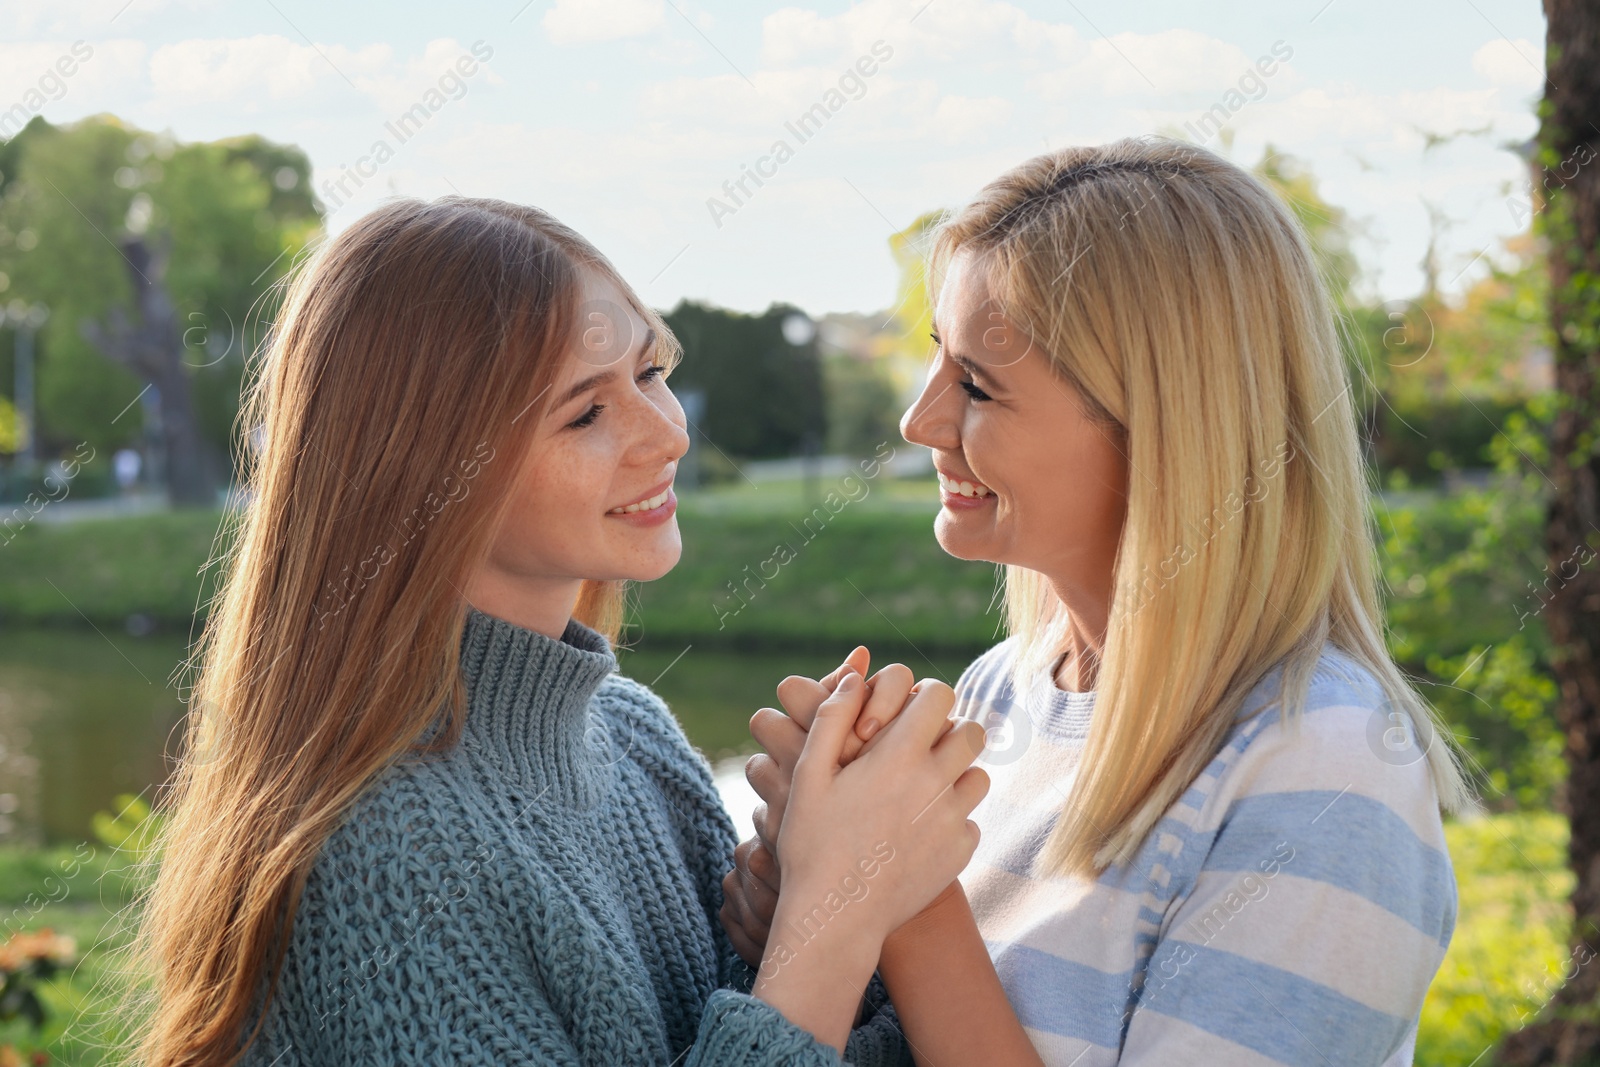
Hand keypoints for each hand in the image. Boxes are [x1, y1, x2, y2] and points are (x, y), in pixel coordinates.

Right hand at [751, 673, 987, 1044]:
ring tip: (919, 790)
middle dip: (948, 733)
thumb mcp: (808, 775)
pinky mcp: (960, 853)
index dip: (922, 698)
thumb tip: (855, 676)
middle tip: (919, 750)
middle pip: (971, 732)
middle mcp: (935, 783)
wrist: (835, 917)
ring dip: (956, 775)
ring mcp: (952, 820)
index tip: (903, 716)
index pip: (938, 696)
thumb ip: (832, 718)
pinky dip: (951, 820)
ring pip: (979, 776)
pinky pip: (971, 820)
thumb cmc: (812, 842)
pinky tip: (917, 832)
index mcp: (898, 756)